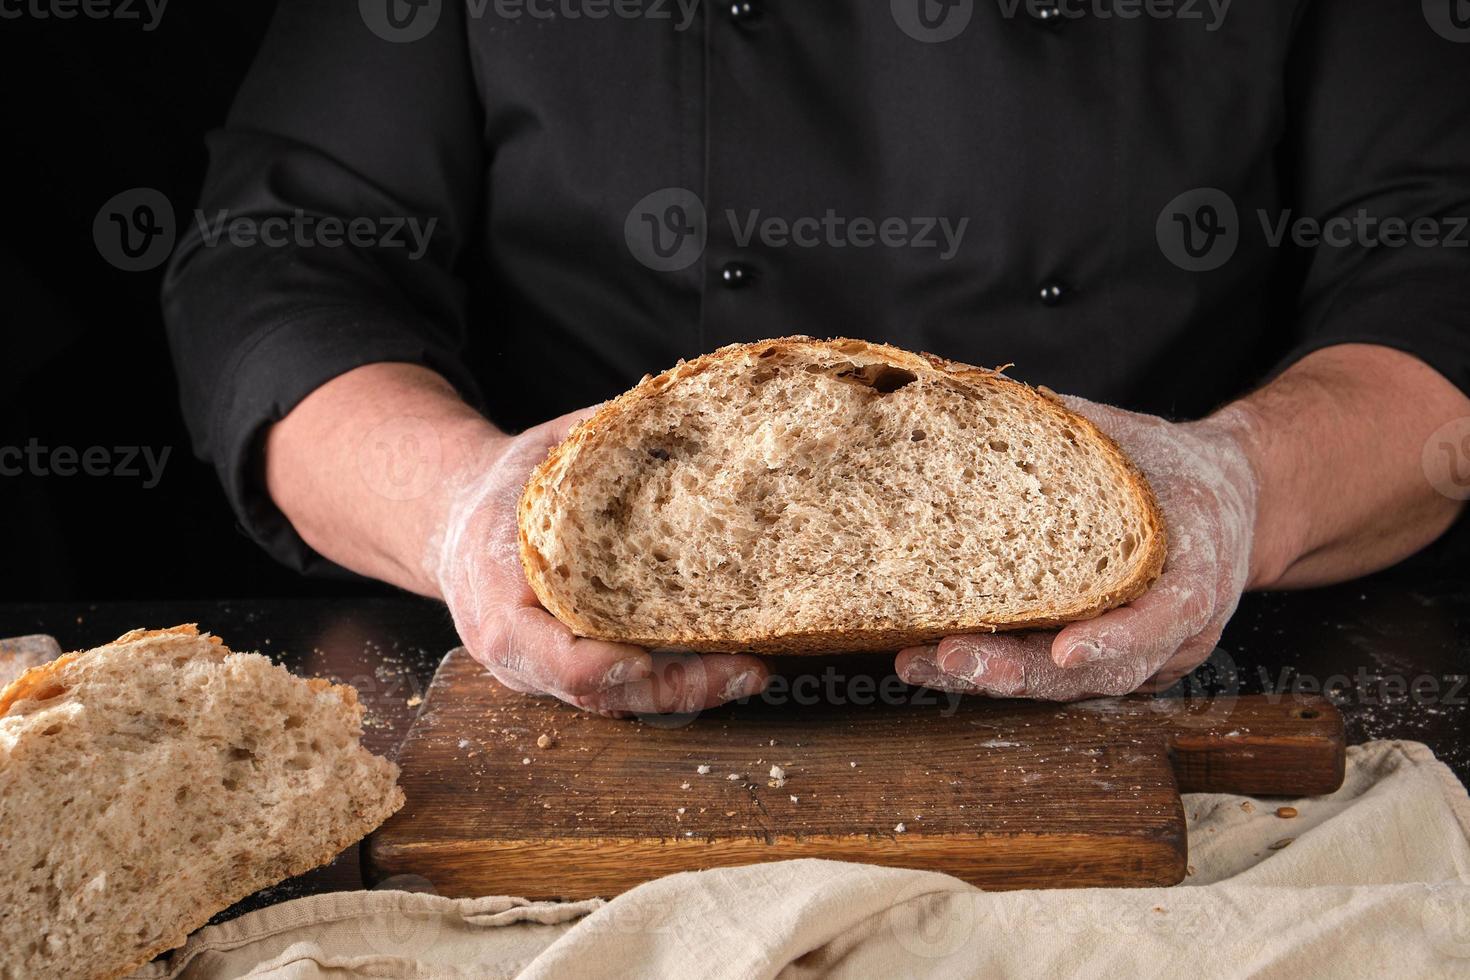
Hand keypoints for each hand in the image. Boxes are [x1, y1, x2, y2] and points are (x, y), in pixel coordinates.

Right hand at [428, 409, 769, 715]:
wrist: (457, 521)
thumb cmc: (505, 486)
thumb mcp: (543, 452)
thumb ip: (600, 439)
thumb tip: (683, 408)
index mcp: (500, 602)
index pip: (556, 659)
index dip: (608, 667)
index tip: (657, 659)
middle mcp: (520, 654)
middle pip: (603, 694)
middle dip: (679, 689)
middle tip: (748, 669)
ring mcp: (546, 674)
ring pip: (619, 703)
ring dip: (690, 693)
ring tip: (753, 670)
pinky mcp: (572, 674)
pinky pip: (625, 693)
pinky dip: (676, 684)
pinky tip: (730, 664)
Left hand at [896, 396, 1259, 699]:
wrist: (1231, 500)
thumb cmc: (1177, 467)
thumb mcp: (1137, 438)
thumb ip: (1077, 428)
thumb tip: (994, 399)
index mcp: (1196, 574)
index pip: (1159, 618)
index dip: (1114, 638)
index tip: (1065, 649)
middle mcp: (1178, 633)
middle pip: (1101, 672)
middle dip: (1020, 672)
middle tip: (950, 660)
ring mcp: (1150, 658)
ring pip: (1073, 687)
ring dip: (995, 681)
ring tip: (922, 664)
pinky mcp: (1118, 665)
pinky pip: (1061, 680)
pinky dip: (1004, 674)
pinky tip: (943, 664)